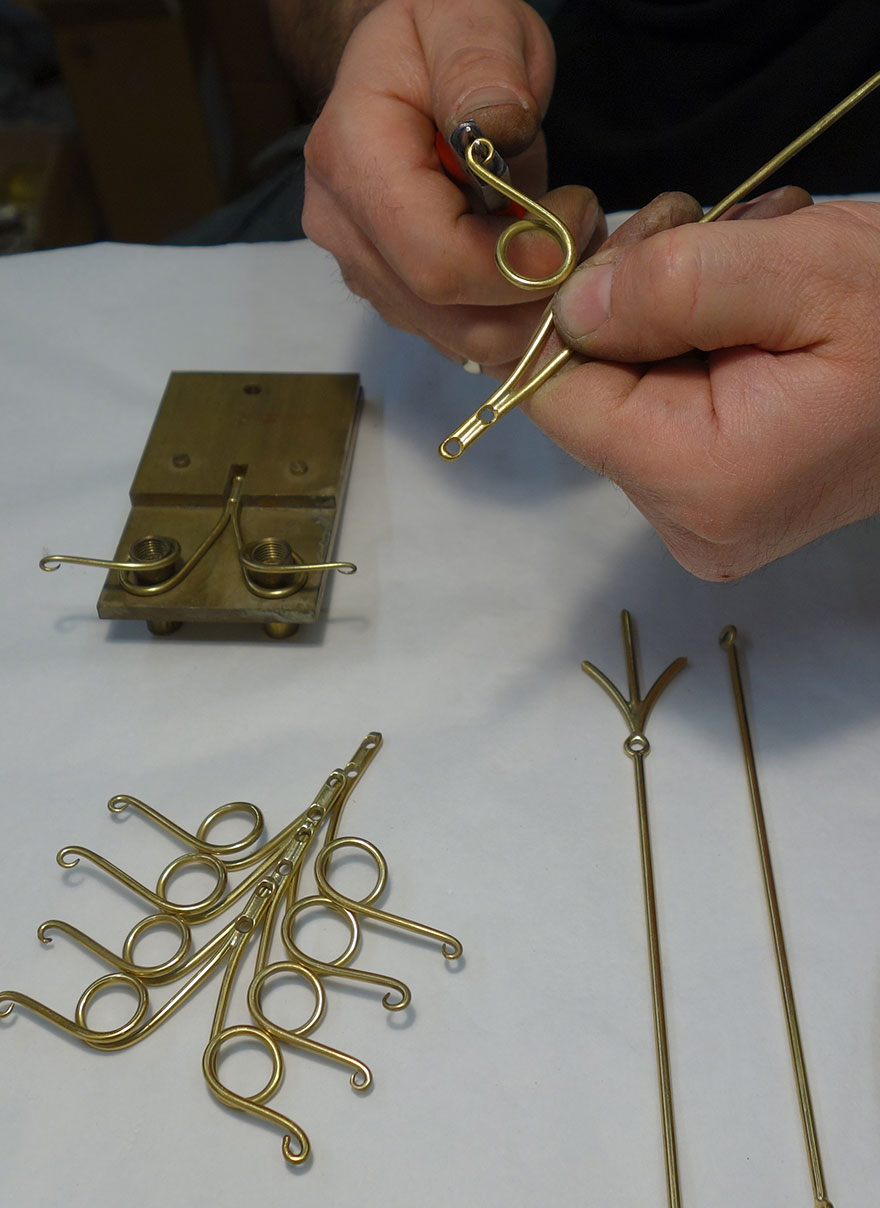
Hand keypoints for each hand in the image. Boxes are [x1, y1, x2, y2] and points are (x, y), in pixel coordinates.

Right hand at [303, 0, 604, 373]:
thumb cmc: (443, 32)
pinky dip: (510, 317)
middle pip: (447, 313)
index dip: (519, 263)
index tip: (576, 215)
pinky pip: (459, 335)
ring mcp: (361, 268)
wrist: (409, 62)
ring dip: (528, 310)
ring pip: (458, 337)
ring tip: (564, 242)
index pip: (437, 261)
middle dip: (532, 293)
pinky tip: (536, 264)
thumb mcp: (470, 16)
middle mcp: (343, 227)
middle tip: (584, 232)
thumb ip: (482, 67)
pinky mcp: (391, 293)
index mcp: (352, 158)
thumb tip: (501, 129)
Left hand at [527, 192, 879, 578]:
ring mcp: (705, 524)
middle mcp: (690, 526)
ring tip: (751, 267)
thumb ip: (670, 286)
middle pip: (591, 397)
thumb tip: (569, 308)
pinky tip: (750, 310)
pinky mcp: (718, 506)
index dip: (573, 316)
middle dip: (631, 305)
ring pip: (626, 397)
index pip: (560, 398)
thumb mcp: (799, 270)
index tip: (639, 252)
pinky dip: (690, 348)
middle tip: (713, 235)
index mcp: (701, 481)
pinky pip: (662, 413)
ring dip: (667, 316)